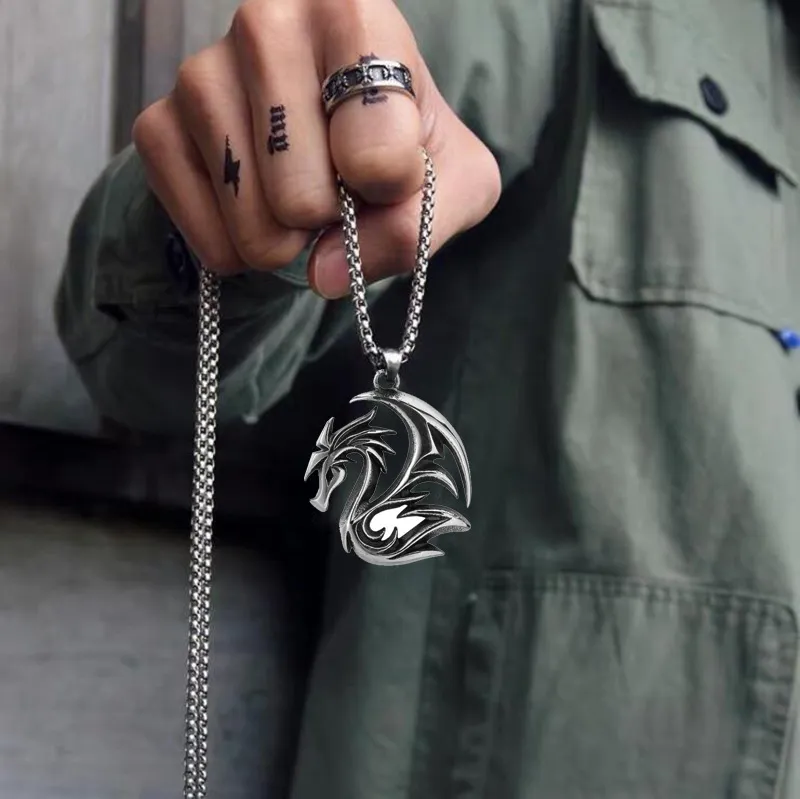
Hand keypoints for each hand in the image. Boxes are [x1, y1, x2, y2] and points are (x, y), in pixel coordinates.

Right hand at [132, 0, 500, 298]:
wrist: (333, 141)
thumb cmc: (404, 149)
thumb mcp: (455, 184)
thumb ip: (418, 226)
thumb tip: (324, 271)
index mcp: (353, 13)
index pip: (374, 150)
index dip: (388, 192)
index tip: (387, 172)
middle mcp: (266, 24)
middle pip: (302, 198)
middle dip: (329, 224)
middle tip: (337, 193)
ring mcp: (201, 72)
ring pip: (253, 223)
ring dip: (286, 243)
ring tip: (299, 201)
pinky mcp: (157, 125)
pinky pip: (205, 234)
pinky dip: (240, 252)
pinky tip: (257, 214)